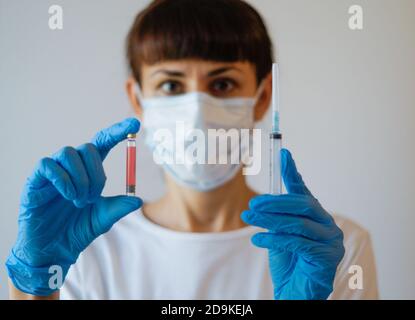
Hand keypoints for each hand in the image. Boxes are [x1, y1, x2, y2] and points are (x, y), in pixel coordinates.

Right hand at [5, 118, 141, 295]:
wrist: (53, 250)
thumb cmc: (77, 231)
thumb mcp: (103, 219)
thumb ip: (119, 208)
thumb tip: (138, 199)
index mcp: (89, 172)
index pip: (103, 143)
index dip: (118, 132)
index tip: (135, 125)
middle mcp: (72, 167)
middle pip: (88, 148)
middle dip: (96, 173)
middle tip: (92, 198)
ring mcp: (53, 172)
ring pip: (69, 153)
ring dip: (80, 178)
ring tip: (79, 201)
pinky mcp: (36, 180)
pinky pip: (48, 164)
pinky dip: (62, 179)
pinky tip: (67, 196)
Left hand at [241, 149, 344, 299]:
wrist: (295, 292)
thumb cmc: (288, 263)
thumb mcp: (278, 236)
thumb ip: (276, 219)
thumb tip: (261, 202)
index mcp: (315, 217)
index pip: (303, 191)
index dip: (293, 172)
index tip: (284, 154)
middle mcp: (327, 225)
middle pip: (302, 204)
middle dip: (275, 202)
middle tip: (252, 204)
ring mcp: (331, 241)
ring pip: (299, 223)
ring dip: (271, 220)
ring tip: (250, 218)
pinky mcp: (327, 257)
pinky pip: (298, 243)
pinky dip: (275, 239)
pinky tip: (257, 239)